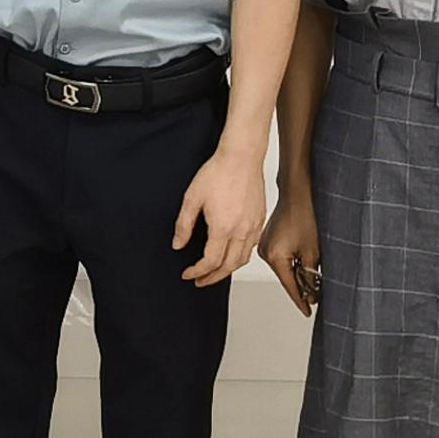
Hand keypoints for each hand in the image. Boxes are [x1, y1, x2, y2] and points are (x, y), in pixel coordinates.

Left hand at [172, 142, 267, 285]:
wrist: (242, 157)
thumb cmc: (218, 172)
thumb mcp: (192, 198)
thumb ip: (184, 225)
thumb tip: (178, 244)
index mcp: (223, 227)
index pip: (210, 262)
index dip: (197, 272)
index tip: (188, 274)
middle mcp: (241, 231)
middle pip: (228, 266)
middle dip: (212, 278)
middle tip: (200, 280)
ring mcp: (254, 226)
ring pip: (243, 259)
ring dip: (228, 270)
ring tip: (215, 272)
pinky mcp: (260, 220)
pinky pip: (252, 246)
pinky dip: (241, 256)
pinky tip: (232, 253)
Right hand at [258, 193, 320, 317]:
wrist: (298, 192)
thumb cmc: (306, 215)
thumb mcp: (314, 252)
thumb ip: (311, 276)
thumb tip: (312, 292)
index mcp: (274, 257)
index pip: (289, 287)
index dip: (301, 301)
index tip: (308, 311)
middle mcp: (265, 252)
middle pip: (286, 278)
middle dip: (301, 286)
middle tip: (316, 295)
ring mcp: (265, 245)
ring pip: (284, 268)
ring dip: (298, 273)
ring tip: (314, 275)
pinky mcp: (269, 238)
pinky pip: (281, 257)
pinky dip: (293, 262)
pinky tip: (305, 261)